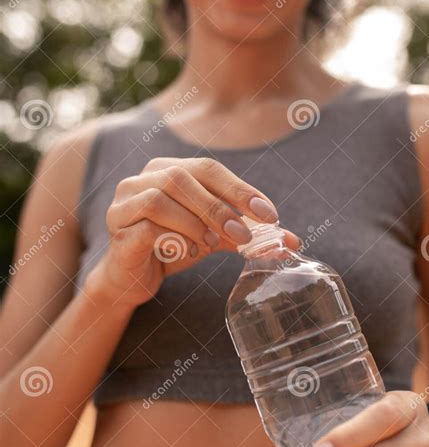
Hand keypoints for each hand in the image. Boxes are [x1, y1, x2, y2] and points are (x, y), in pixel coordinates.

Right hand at [87, 156, 299, 307]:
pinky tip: (187, 252)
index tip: (269, 215)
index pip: (208, 169)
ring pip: (161, 198)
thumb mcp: (213, 237)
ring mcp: (124, 202)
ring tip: (211, 244)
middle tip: (243, 235)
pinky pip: (146, 227)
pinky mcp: (118, 229)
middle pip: (183, 178)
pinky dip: (173, 239)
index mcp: (167, 169)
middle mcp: (141, 178)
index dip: (240, 189)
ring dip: (195, 222)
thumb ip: (246, 233)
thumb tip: (292, 241)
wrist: (132, 278)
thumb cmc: (173, 247)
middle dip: (219, 206)